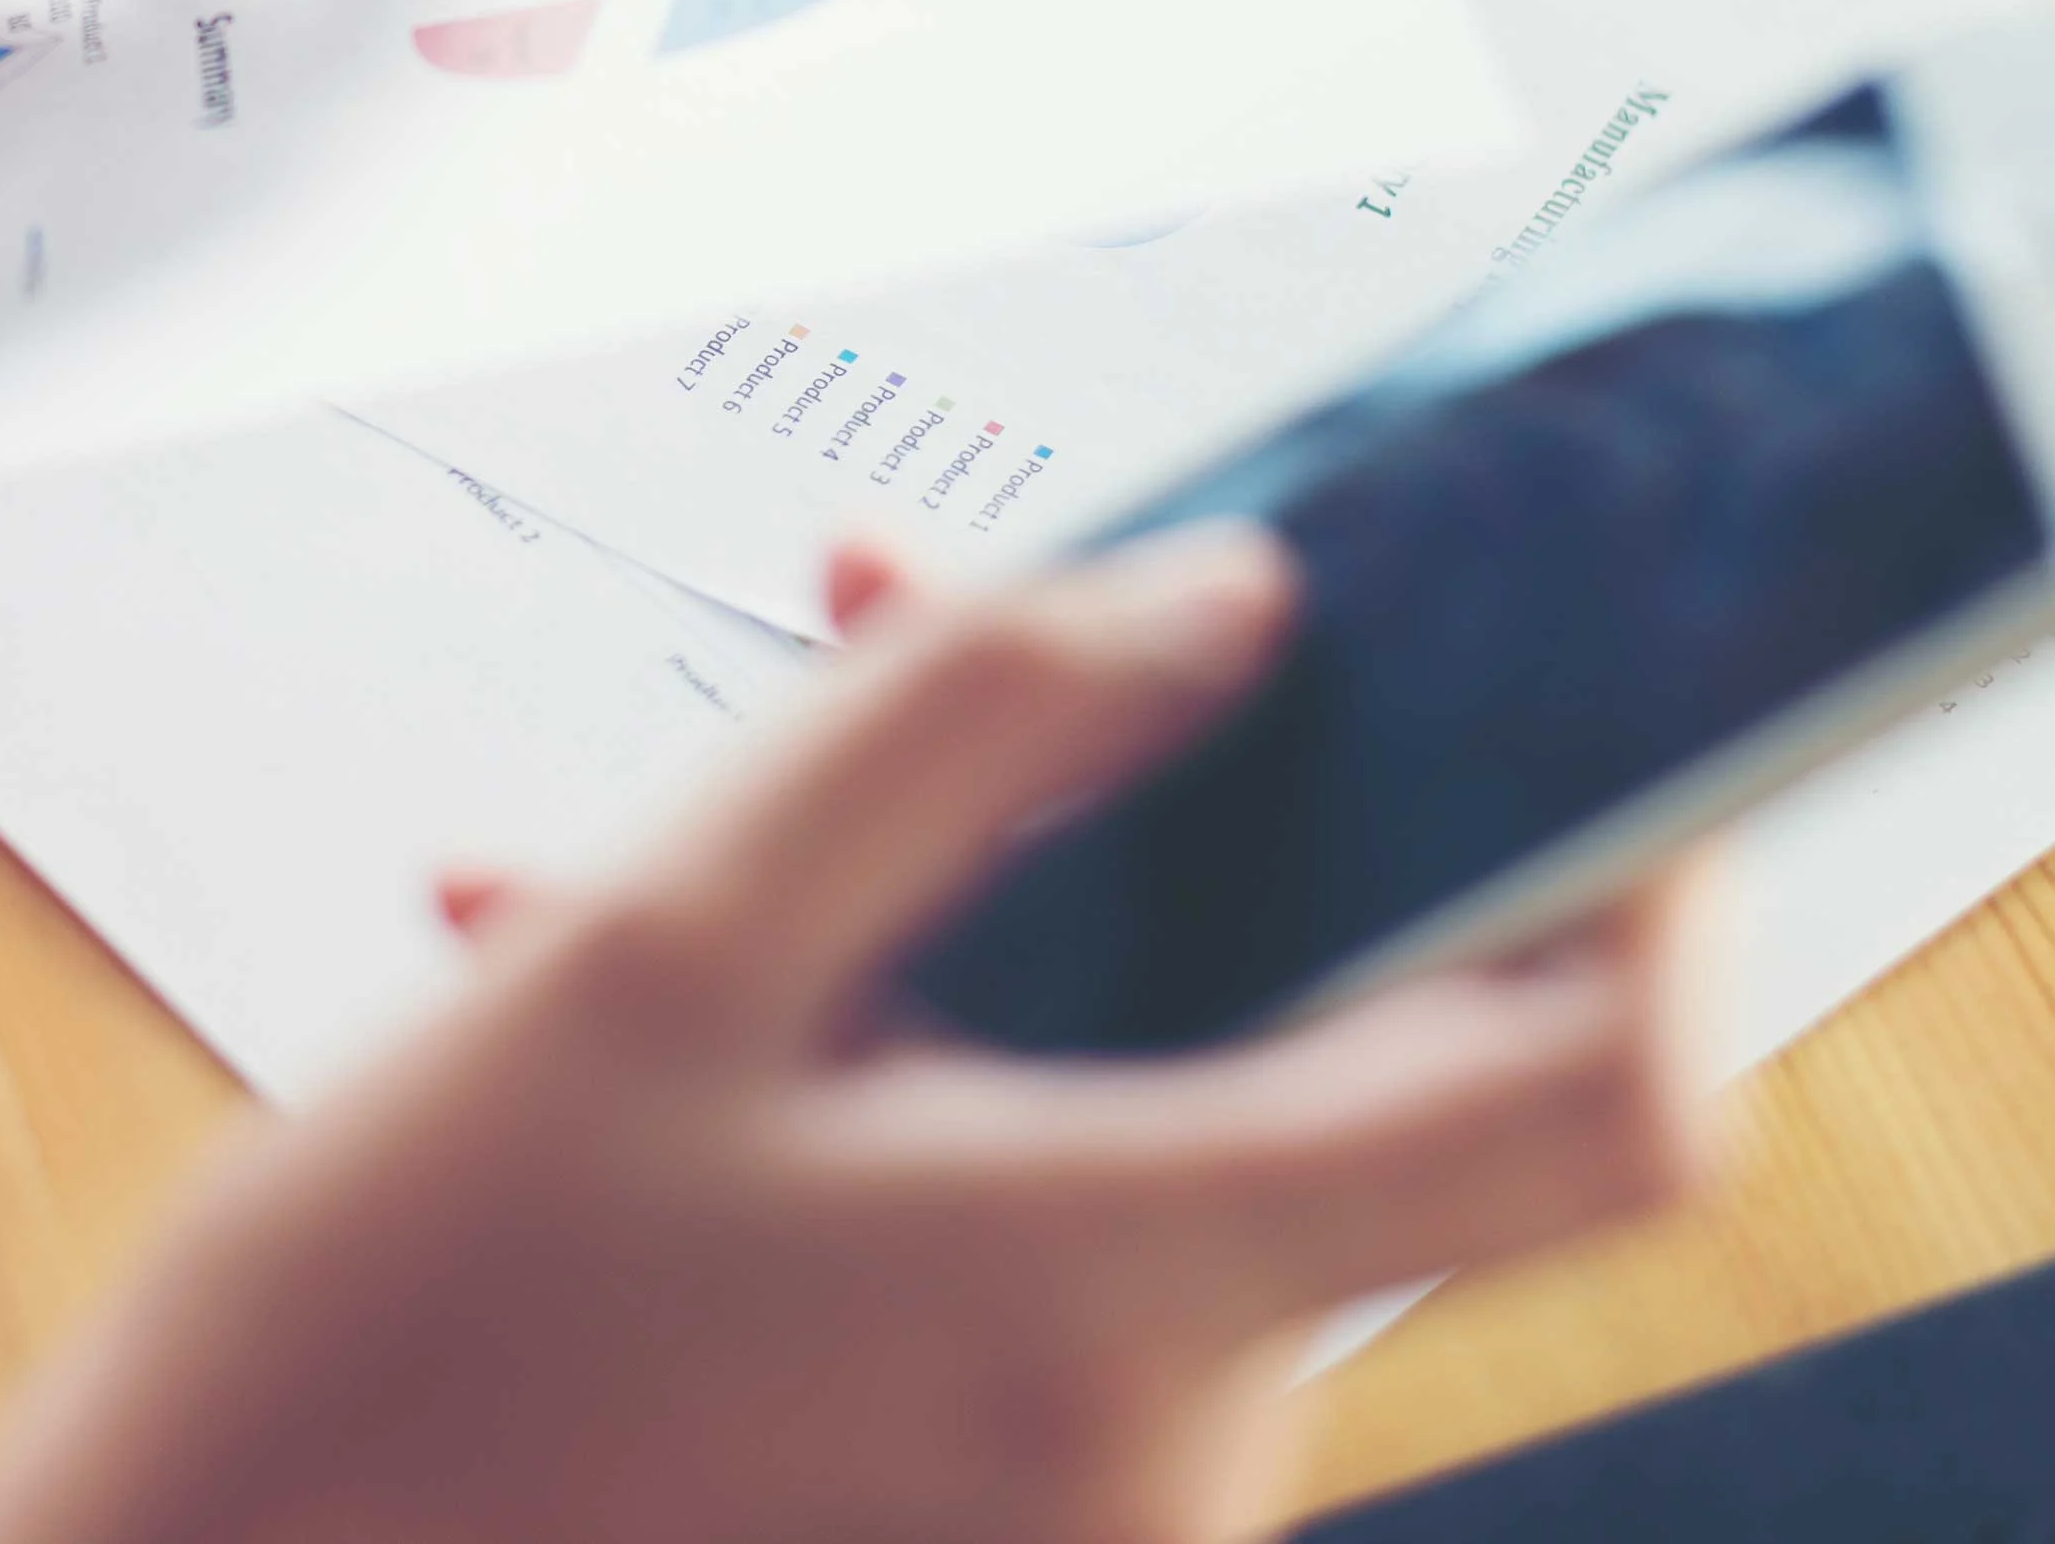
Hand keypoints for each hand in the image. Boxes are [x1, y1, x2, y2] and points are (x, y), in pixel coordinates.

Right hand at [0, 530, 1711, 1543]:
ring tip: (719, 796)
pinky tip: (690, 983)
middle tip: (945, 617)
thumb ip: (962, 723)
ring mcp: (1099, 1510)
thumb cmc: (385, 1351)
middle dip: (1160, 804)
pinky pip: (1058, 1228)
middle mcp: (1170, 1447)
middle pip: (1330, 1051)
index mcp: (1116, 1296)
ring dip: (990, 925)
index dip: (1669, 868)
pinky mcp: (1013, 1518)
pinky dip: (934, 1076)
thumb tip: (1225, 602)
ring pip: (1162, 1119)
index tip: (1612, 679)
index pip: (1607, 1099)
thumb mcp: (649, 953)